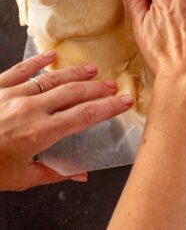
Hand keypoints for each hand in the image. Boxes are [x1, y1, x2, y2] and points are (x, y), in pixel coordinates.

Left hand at [0, 51, 132, 190]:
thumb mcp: (21, 179)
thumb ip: (53, 172)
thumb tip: (81, 173)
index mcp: (38, 133)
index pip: (83, 116)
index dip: (107, 107)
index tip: (124, 101)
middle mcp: (29, 109)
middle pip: (72, 93)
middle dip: (96, 88)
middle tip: (113, 84)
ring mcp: (12, 94)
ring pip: (52, 78)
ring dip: (74, 73)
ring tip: (93, 69)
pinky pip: (20, 69)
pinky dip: (37, 61)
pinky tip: (52, 55)